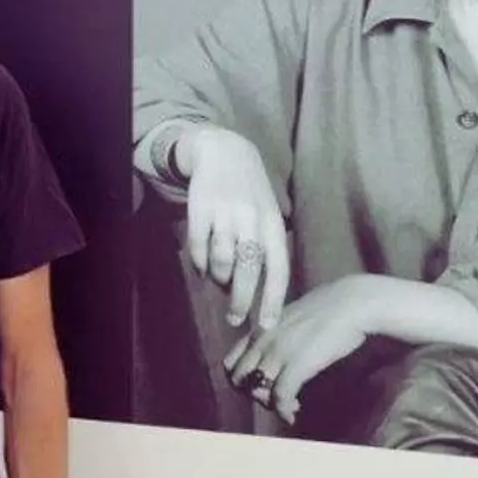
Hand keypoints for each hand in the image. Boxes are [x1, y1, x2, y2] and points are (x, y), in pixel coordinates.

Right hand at [184, 127, 289, 329]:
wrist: (224, 151)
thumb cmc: (251, 192)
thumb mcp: (268, 215)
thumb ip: (266, 248)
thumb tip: (260, 291)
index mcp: (273, 224)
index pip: (278, 268)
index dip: (273, 299)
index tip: (268, 326)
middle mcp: (251, 219)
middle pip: (248, 269)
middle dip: (242, 300)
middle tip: (236, 318)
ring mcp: (225, 213)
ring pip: (222, 261)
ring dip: (219, 278)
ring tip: (219, 281)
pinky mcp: (200, 208)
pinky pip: (198, 247)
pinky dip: (199, 264)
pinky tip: (201, 267)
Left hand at [223, 275, 372, 424]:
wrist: (352, 302)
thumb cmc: (330, 307)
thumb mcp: (292, 316)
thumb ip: (279, 332)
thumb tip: (281, 350)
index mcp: (260, 328)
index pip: (230, 362)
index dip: (241, 380)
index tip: (261, 385)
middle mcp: (263, 340)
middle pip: (238, 380)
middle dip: (252, 394)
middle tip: (275, 398)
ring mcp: (278, 352)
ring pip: (256, 390)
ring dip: (270, 405)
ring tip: (289, 407)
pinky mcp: (297, 365)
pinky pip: (280, 397)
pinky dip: (283, 410)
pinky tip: (293, 414)